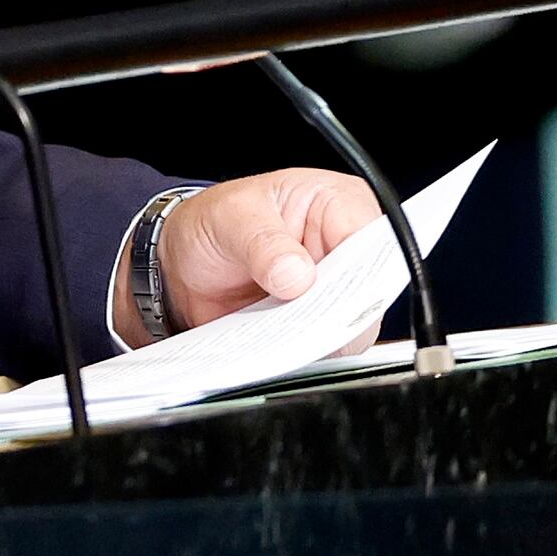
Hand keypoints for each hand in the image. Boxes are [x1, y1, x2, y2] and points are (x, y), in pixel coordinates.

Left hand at [144, 166, 385, 342]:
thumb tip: (297, 276)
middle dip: (339, 309)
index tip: (327, 290)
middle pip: (371, 288)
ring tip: (282, 335)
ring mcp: (336, 290)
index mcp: (337, 202)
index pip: (372, 237)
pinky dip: (304, 352)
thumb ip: (262, 242)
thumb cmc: (213, 222)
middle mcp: (346, 248)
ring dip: (320, 337)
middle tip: (301, 320)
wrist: (184, 262)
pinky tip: (278, 348)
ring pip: (353, 325)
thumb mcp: (229, 217)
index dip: (359, 268)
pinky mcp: (321, 324)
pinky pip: (326, 347)